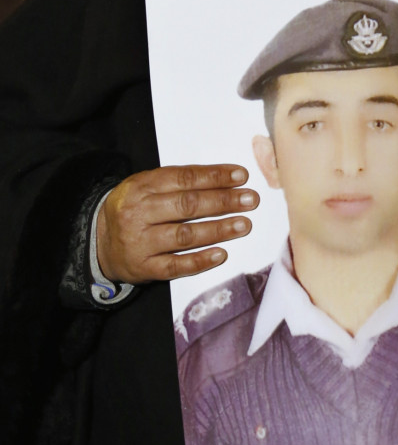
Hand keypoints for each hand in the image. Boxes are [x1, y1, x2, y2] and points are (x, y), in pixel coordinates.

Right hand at [96, 164, 259, 282]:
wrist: (99, 242)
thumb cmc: (134, 209)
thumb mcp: (146, 187)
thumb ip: (179, 182)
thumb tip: (224, 177)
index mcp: (141, 186)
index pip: (183, 178)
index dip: (214, 176)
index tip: (241, 176)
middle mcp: (138, 213)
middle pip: (187, 205)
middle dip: (223, 201)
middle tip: (251, 200)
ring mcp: (140, 242)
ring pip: (184, 235)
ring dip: (218, 230)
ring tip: (244, 224)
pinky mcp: (143, 268)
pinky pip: (175, 266)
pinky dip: (200, 261)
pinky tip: (221, 254)